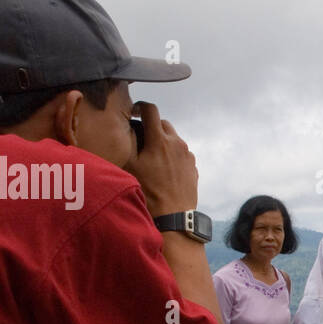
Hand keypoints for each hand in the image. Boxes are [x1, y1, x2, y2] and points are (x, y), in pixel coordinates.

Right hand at [125, 102, 197, 217]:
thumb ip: (128, 141)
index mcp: (160, 140)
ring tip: (151, 157)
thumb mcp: (129, 166)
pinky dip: (171, 154)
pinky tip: (163, 169)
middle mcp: (177, 143)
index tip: (133, 113)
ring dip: (162, 141)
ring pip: (173, 138)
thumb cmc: (148, 192)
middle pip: (163, 123)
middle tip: (140, 138)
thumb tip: (129, 127)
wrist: (173, 216)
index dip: (139, 107)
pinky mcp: (193, 167)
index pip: (150, 109)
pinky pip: (181, 153)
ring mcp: (188, 155)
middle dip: (151, 126)